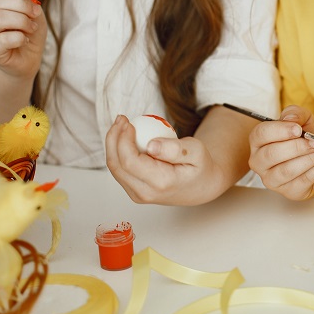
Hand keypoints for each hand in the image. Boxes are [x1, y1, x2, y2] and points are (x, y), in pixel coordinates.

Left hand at [105, 115, 224, 204]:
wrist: (201, 187)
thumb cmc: (200, 166)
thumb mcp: (197, 152)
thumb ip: (175, 149)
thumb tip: (151, 145)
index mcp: (160, 183)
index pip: (130, 162)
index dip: (123, 140)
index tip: (128, 122)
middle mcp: (145, 193)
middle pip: (117, 165)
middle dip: (114, 139)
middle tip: (121, 119)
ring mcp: (138, 195)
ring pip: (115, 168)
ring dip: (113, 144)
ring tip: (121, 124)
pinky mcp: (134, 191)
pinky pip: (120, 170)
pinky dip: (118, 151)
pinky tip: (125, 136)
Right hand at [248, 105, 313, 200]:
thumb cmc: (304, 137)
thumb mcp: (301, 119)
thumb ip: (295, 114)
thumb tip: (290, 120)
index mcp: (258, 141)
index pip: (260, 134)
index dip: (280, 131)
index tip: (298, 129)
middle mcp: (259, 162)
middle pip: (271, 155)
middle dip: (297, 147)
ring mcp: (272, 179)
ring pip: (287, 171)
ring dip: (310, 158)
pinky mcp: (289, 191)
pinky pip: (303, 181)